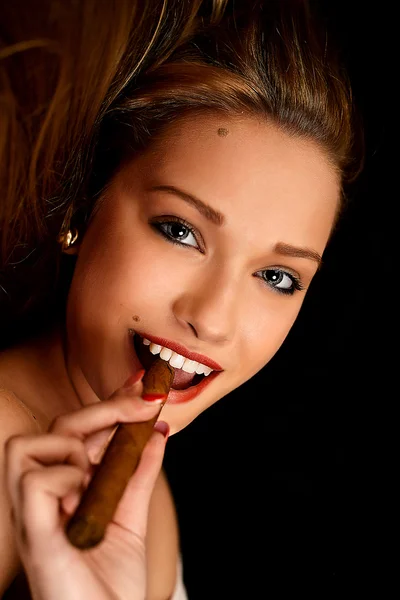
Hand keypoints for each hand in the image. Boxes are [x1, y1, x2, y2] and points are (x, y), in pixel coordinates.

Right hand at [5, 376, 168, 599]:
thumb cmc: (111, 586)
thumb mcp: (132, 518)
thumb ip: (140, 474)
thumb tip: (157, 431)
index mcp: (63, 491)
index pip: (77, 431)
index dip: (108, 404)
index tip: (143, 387)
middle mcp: (43, 496)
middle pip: (60, 427)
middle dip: (106, 407)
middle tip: (148, 402)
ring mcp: (33, 513)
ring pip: (29, 443)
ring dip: (75, 448)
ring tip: (98, 477)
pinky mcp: (32, 531)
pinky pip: (34, 479)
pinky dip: (64, 478)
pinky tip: (81, 498)